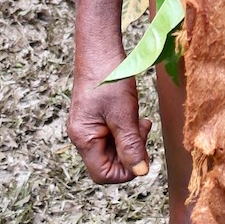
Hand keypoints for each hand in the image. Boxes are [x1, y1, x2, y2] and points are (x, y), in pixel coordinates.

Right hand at [68, 70, 152, 184]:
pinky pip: (113, 135)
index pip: (103, 174)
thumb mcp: (124, 114)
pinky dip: (127, 131)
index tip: (142, 152)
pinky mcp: (96, 118)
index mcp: (83, 138)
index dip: (126, 170)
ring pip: (114, 149)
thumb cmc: (109, 78)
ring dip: (130, 140)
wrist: (100, 49)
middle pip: (109, 163)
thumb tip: (140, 172)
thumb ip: (131, 145)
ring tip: (139, 121)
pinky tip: (134, 117)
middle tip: (141, 130)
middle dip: (130, 152)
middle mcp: (82, 136)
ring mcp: (88, 127)